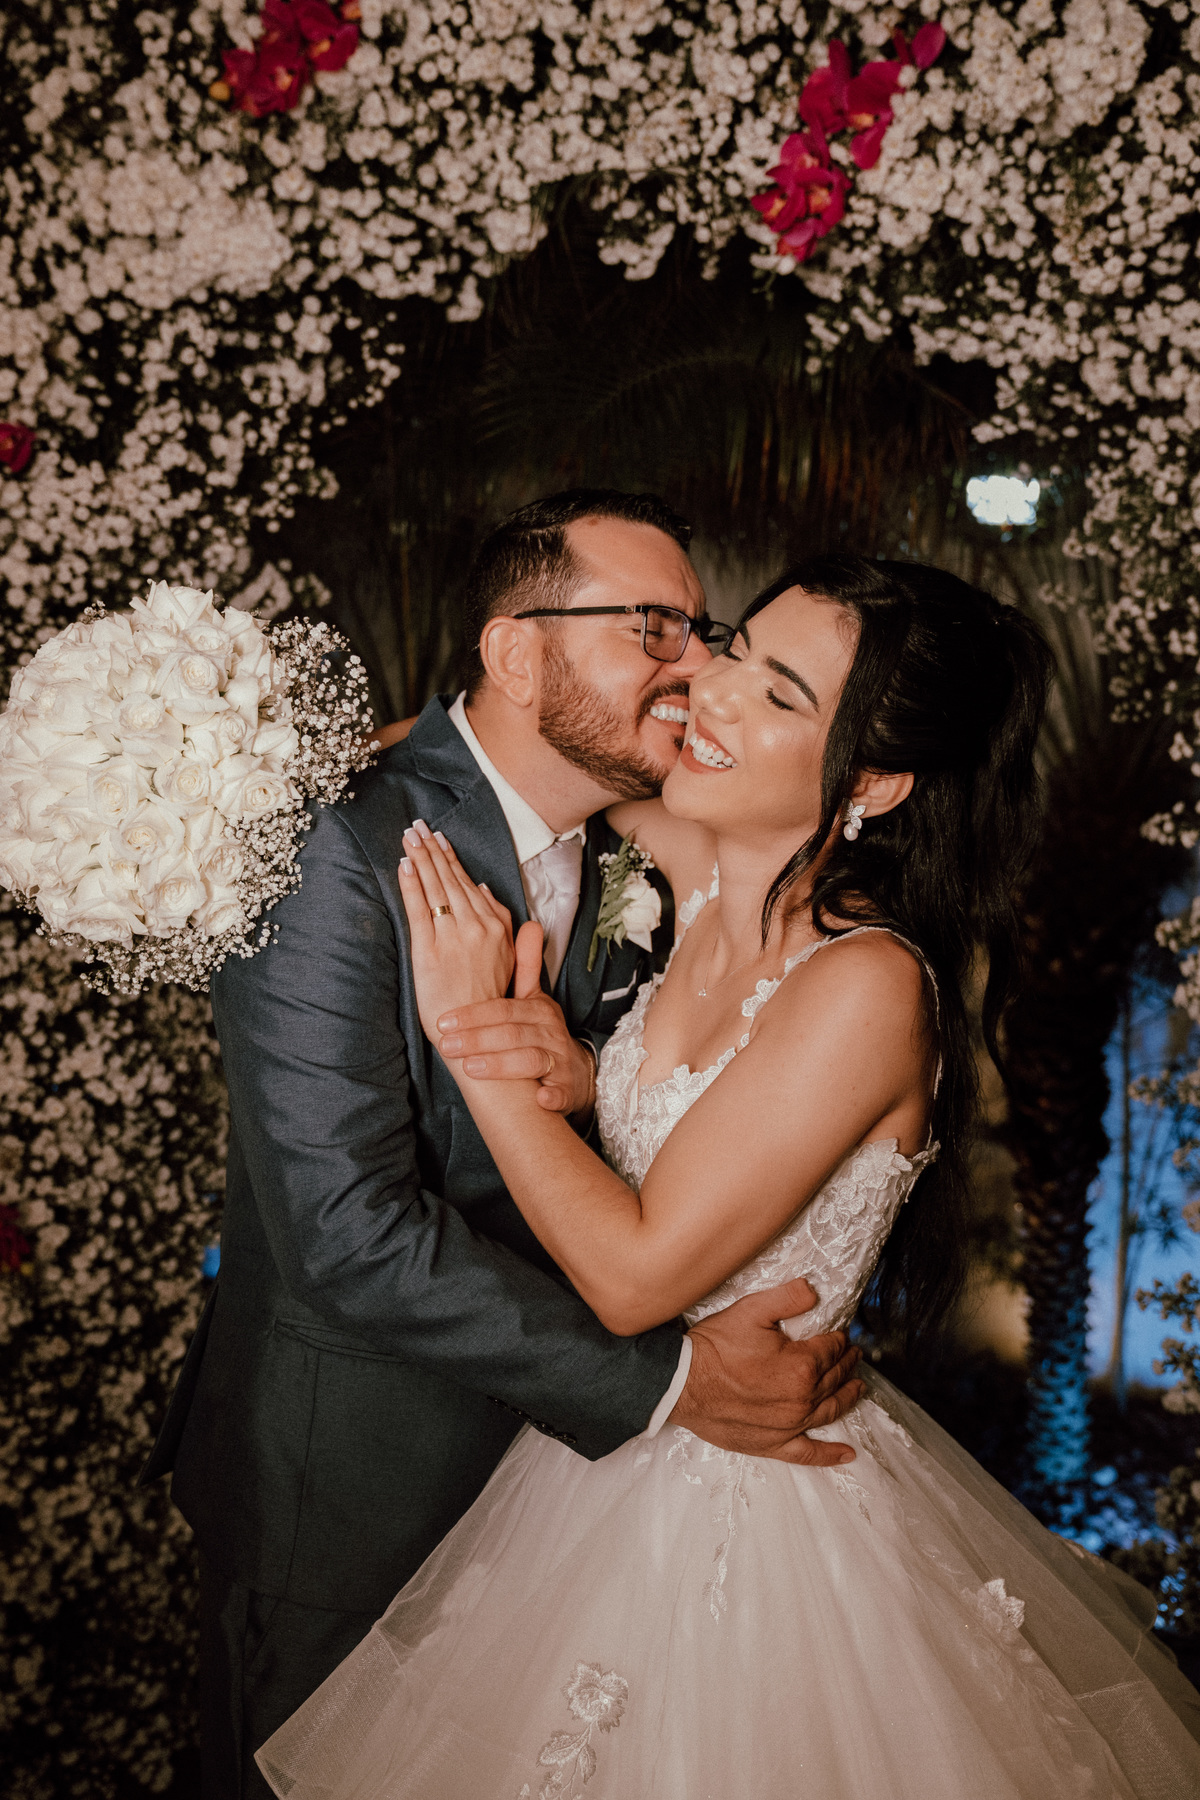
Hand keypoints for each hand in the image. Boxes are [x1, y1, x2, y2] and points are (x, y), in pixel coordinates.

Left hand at [398, 821, 516, 1041]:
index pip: (469, 884)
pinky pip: (419, 910)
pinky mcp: (429, 951)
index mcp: (496, 926)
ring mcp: (452, 937)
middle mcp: (476, 926)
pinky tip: (404, 866)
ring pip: (435, 888)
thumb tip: (484, 890)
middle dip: (432, 849)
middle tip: (418, 825)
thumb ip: (504, 923)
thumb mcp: (511, 959)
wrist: (477, 1032)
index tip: (441, 840)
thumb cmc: (491, 1000)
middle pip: (450, 879)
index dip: (452, 860)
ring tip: (410, 836)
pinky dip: (411, 885)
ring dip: (420, 858)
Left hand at [434, 918, 595, 1116]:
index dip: (474, 1014)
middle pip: (513, 1032)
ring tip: (470, 1068)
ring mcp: (559, 1061)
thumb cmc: (542, 1033)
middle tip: (446, 1044)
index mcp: (537, 1008)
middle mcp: (550, 1032)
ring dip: (502, 1065)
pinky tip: (540, 1097)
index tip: (443, 1021)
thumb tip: (526, 923)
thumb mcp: (533, 999)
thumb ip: (524, 964)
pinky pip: (561, 1093)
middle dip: (478, 1038)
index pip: (503, 1007)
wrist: (575, 1072)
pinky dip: (552, 1095)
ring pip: (532, 1060)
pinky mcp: (567, 1089)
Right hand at [669, 1277, 864, 1466]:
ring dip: (847, 1397)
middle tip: (853, 1354)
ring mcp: (789, 1426)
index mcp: (801, 1366)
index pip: (832, 1349)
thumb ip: (788, 1298)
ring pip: (830, 1411)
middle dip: (846, 1363)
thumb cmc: (714, 1347)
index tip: (842, 1333)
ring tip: (858, 1387)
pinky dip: (830, 1455)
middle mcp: (801, 1399)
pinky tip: (847, 1454)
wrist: (682, 1383)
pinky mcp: (773, 1444)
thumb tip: (814, 1290)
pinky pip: (808, 1453)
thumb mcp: (751, 1310)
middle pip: (834, 1378)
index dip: (839, 1338)